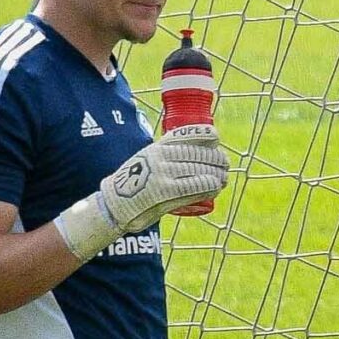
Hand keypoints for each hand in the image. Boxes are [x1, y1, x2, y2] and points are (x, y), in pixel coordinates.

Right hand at [54, 126, 228, 257]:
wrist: (114, 204)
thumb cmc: (133, 184)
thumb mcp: (146, 160)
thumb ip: (165, 155)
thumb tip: (193, 151)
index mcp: (157, 147)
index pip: (187, 134)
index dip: (206, 135)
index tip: (216, 140)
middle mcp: (160, 157)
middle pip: (198, 154)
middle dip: (216, 159)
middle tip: (224, 165)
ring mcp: (163, 173)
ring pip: (200, 169)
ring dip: (217, 174)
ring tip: (223, 178)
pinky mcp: (166, 191)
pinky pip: (195, 186)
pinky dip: (209, 185)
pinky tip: (216, 187)